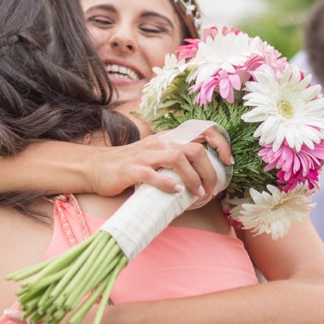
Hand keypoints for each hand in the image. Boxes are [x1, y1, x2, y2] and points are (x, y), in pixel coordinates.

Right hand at [87, 127, 232, 199]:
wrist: (96, 167)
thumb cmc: (130, 166)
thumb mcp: (156, 156)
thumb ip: (176, 160)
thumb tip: (204, 175)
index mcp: (168, 138)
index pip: (202, 130)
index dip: (220, 144)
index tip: (228, 162)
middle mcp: (159, 142)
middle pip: (195, 149)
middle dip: (209, 171)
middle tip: (212, 189)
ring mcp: (145, 155)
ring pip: (178, 159)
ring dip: (193, 178)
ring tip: (197, 193)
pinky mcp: (132, 170)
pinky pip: (153, 174)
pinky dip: (168, 184)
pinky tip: (176, 193)